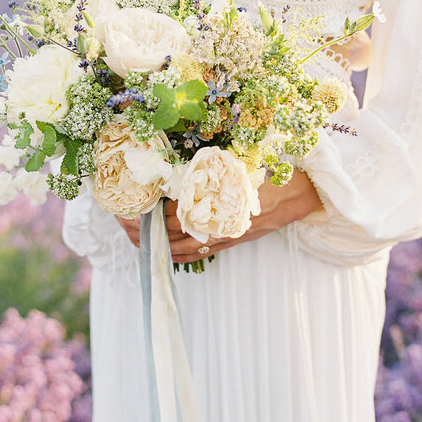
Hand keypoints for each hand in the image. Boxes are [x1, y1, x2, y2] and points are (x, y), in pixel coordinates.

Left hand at [115, 170, 322, 261]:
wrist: (298, 195)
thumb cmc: (271, 175)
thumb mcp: (240, 167)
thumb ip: (212, 171)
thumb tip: (179, 169)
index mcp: (217, 206)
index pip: (175, 213)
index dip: (151, 211)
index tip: (131, 205)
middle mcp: (217, 226)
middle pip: (172, 233)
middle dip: (145, 229)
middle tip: (122, 221)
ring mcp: (222, 236)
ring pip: (181, 247)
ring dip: (156, 243)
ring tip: (135, 235)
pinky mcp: (228, 240)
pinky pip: (197, 253)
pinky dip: (177, 253)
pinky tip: (164, 249)